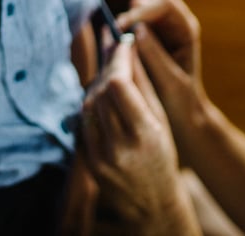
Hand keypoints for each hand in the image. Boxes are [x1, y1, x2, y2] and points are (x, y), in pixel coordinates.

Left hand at [80, 35, 198, 233]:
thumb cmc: (161, 153)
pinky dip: (91, 105)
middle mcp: (119, 147)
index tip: (121, 42)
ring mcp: (100, 156)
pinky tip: (102, 100)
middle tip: (114, 54)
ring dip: (96, 84)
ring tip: (110, 77)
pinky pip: (83, 122)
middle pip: (100, 91)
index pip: (119, 85)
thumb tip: (126, 45)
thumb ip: (141, 82)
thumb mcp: (159, 118)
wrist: (152, 201)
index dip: (117, 59)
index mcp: (144, 134)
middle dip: (106, 69)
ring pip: (88, 104)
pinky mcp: (88, 161)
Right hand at [117, 0, 202, 111]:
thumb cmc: (181, 103)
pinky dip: (118, 36)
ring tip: (113, 48)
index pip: (164, 3)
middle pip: (147, 3)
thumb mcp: (170, 82)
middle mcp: (173, 25)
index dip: (143, 11)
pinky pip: (128, 29)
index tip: (123, 28)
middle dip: (129, 17)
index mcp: (186, 30)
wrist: (183, 119)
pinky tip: (112, 51)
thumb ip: (156, 55)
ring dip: (122, 27)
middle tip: (115, 37)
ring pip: (134, 14)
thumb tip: (138, 29)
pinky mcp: (143, 41)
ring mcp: (157, 31)